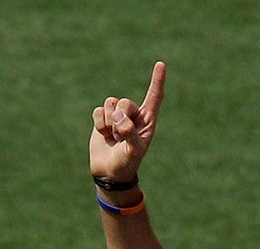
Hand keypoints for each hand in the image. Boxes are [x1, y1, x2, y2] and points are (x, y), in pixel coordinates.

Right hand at [91, 62, 165, 183]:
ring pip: (110, 104)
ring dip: (109, 123)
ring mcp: (117, 116)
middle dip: (119, 118)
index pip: (154, 97)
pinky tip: (104, 135)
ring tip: (114, 137)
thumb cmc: (127, 163)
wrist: (110, 172)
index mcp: (147, 121)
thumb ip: (129, 133)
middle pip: (124, 102)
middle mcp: (133, 115)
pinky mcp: (103, 118)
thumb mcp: (133, 151)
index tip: (161, 64)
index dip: (157, 81)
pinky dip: (99, 124)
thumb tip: (119, 118)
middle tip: (121, 136)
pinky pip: (98, 111)